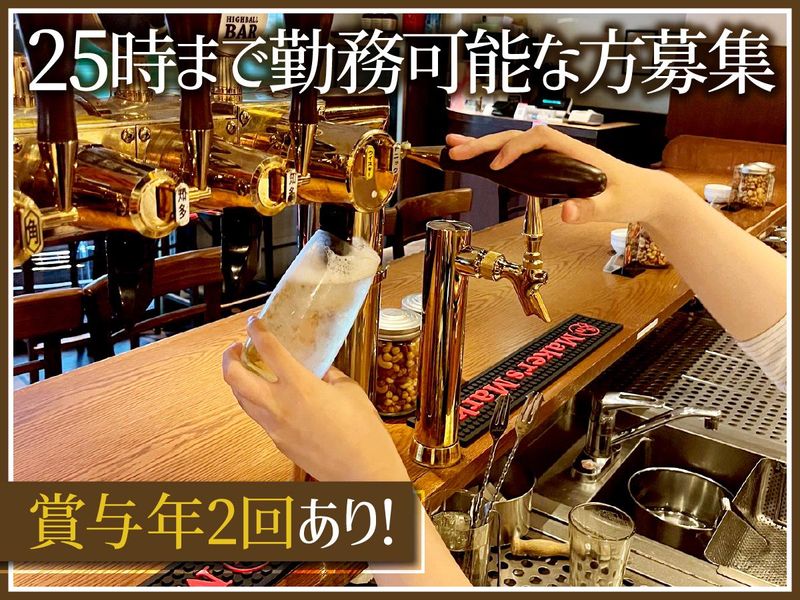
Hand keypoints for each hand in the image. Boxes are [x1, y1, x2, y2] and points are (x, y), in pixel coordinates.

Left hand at [222, 317, 409, 482]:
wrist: (361, 471)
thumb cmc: (362, 432)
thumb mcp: (349, 390)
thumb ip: (328, 373)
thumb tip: (318, 365)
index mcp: (300, 386)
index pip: (268, 349)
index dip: (256, 331)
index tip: (253, 322)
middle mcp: (280, 405)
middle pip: (234, 376)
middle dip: (228, 357)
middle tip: (235, 348)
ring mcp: (274, 426)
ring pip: (240, 398)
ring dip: (237, 380)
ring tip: (246, 370)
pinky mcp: (277, 441)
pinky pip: (257, 416)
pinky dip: (255, 400)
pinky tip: (268, 396)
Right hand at [446, 125, 687, 226]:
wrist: (646, 192)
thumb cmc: (633, 195)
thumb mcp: (615, 206)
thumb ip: (591, 209)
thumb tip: (566, 213)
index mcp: (575, 152)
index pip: (538, 139)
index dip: (515, 149)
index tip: (499, 167)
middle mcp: (561, 150)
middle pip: (517, 138)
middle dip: (485, 144)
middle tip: (456, 150)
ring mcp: (554, 158)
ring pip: (514, 145)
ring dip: (483, 146)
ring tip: (454, 149)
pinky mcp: (551, 168)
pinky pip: (520, 158)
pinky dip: (496, 157)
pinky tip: (478, 162)